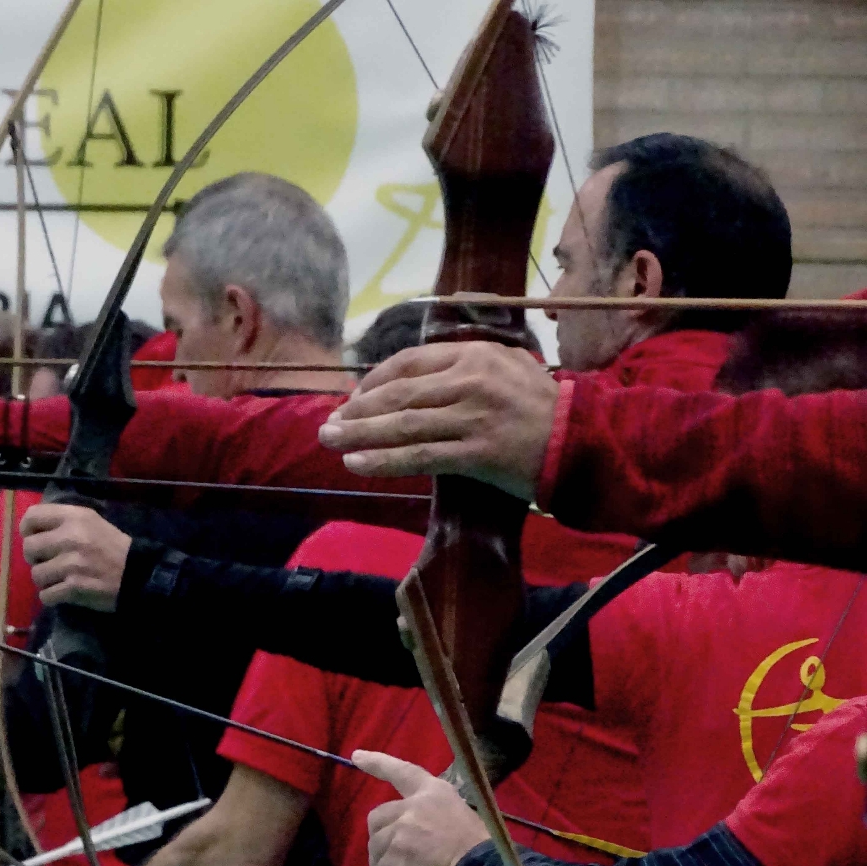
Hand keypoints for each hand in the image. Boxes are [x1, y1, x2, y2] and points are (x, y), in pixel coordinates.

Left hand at [19, 504, 131, 611]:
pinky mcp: (74, 588)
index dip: (27, 528)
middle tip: (49, 561)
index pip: (33, 516)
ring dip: (45, 579)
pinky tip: (64, 592)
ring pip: (35, 574)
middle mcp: (70, 537)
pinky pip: (45, 595)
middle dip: (35, 558)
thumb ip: (63, 521)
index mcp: (74, 517)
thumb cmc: (113, 547)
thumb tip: (32, 529)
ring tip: (60, 578)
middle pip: (28, 547)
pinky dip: (52, 597)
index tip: (34, 537)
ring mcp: (71, 564)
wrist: (139, 574)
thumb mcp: (91, 522)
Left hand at [317, 342, 556, 499]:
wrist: (584, 441)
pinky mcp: (477, 453)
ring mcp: (473, 417)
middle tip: (328, 424)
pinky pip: (420, 456)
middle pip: (398, 394)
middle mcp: (470, 380)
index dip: (373, 381)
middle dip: (356, 410)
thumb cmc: (543, 407)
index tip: (353, 399)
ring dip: (359, 435)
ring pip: (403, 425)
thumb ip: (465, 363)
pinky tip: (357, 463)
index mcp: (475, 354)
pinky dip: (383, 460)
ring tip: (330, 442)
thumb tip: (414, 376)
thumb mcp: (508, 366)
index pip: (409, 362)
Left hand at [355, 749, 488, 865]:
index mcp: (433, 791)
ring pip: (375, 845)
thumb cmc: (482, 846)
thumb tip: (422, 832)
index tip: (356, 756)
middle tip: (387, 855)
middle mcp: (413, 805)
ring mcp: (403, 829)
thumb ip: (435, 816)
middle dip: (379, 836)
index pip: (402, 771)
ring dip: (380, 863)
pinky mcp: (397, 855)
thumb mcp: (460, 815)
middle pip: (378, 816)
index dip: (378, 763)